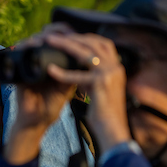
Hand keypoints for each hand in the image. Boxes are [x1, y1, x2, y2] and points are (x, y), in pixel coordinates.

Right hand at [4, 24, 77, 164]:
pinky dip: (24, 46)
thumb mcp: (66, 87)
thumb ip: (73, 73)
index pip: (56, 41)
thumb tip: (89, 56)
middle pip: (43, 36)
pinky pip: (17, 53)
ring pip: (30, 41)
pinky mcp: (16, 70)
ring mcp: (27, 64)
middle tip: (63, 31)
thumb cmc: (51, 107)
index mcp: (51, 63)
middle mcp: (38, 60)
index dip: (64, 32)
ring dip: (39, 37)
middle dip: (53, 31)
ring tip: (49, 37)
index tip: (75, 32)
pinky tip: (33, 45)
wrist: (35, 121)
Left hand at [45, 32, 131, 151]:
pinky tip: (50, 70)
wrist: (112, 130)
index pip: (103, 42)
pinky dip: (63, 73)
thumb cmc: (102, 112)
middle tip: (54, 36)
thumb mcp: (98, 88)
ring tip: (50, 42)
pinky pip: (78, 75)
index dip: (85, 37)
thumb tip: (75, 63)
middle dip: (73, 37)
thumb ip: (90, 74)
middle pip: (93, 42)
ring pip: (85, 53)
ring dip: (66, 46)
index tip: (69, 35)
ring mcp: (110, 74)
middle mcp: (116, 67)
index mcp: (117, 67)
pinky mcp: (101, 85)